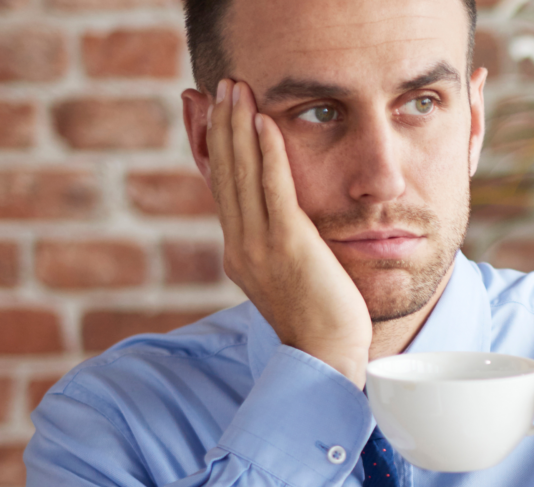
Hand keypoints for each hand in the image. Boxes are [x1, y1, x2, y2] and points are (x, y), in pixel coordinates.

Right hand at [206, 79, 371, 385]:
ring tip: (236, 88)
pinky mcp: (287, 246)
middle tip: (220, 83)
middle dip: (220, 124)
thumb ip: (281, 244)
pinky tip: (264, 122)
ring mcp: (259, 246)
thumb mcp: (291, 275)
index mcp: (239, 251)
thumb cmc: (321, 321)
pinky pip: (272, 190)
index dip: (212, 144)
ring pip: (241, 174)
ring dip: (237, 127)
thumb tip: (282, 220)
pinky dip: (265, 154)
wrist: (326, 357)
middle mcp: (240, 245)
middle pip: (224, 172)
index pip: (220, 186)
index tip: (206, 109)